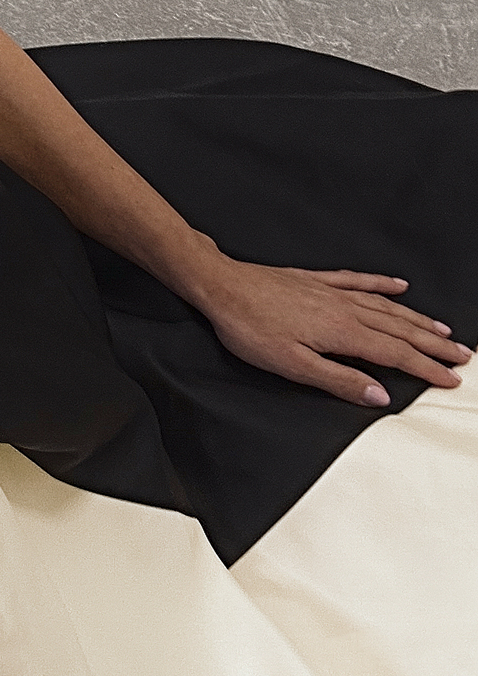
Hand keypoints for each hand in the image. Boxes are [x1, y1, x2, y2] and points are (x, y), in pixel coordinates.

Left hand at [191, 255, 472, 407]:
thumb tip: (380, 395)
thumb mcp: (292, 365)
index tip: (450, 378)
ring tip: (442, 330)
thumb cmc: (250, 329)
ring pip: (387, 307)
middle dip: (434, 344)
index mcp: (342, 333)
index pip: (395, 354)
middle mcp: (345, 309)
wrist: (222, 288)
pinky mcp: (317, 281)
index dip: (425, 367)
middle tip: (462, 356)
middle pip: (400, 329)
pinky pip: (360, 282)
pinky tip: (400, 286)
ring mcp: (333, 292)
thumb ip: (338, 380)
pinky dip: (384, 284)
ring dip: (418, 319)